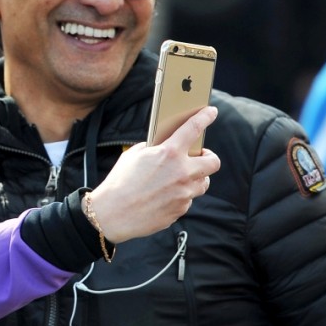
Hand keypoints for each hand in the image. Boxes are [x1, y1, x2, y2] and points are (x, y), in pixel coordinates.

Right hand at [88, 106, 220, 242]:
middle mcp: (182, 172)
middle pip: (213, 162)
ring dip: (195, 178)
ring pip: (203, 183)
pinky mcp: (180, 210)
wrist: (112, 213)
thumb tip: (162, 147)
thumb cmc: (119, 182)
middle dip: (209, 157)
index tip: (211, 112)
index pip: (194, 128)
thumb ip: (152, 148)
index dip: (205, 117)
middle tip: (200, 156)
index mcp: (169, 153)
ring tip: (182, 177)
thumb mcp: (133, 155)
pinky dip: (180, 195)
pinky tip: (164, 195)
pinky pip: (187, 199)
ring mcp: (184, 193)